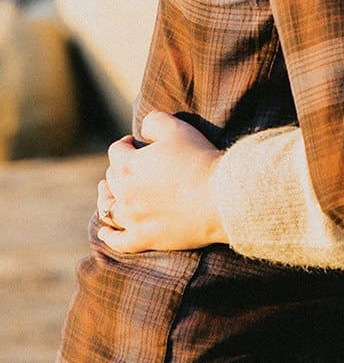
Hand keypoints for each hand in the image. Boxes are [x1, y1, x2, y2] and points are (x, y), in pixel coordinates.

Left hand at [96, 111, 226, 253]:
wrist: (219, 198)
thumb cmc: (199, 161)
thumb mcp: (177, 129)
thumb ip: (154, 122)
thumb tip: (143, 130)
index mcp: (127, 166)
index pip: (117, 151)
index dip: (126, 144)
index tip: (135, 143)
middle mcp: (123, 194)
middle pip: (112, 178)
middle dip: (119, 169)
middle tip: (133, 167)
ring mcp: (132, 220)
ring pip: (109, 209)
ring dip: (107, 199)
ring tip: (109, 195)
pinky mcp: (144, 239)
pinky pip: (118, 241)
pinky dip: (109, 236)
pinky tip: (105, 233)